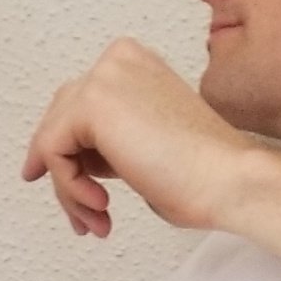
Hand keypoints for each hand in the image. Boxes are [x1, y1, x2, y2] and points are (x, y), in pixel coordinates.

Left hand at [21, 39, 255, 236]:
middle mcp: (117, 61)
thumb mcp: (143, 146)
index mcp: (134, 64)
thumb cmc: (201, 174)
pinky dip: (69, 186)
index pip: (78, 105)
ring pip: (53, 139)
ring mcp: (104, 76)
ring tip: (99, 219)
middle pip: (60, 119)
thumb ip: (108, 141)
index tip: (70, 188)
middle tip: (84, 216)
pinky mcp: (92, 102)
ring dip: (70, 190)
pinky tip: (102, 205)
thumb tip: (76, 160)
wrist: (227, 178)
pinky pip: (53, 151)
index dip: (68, 152)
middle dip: (66, 174)